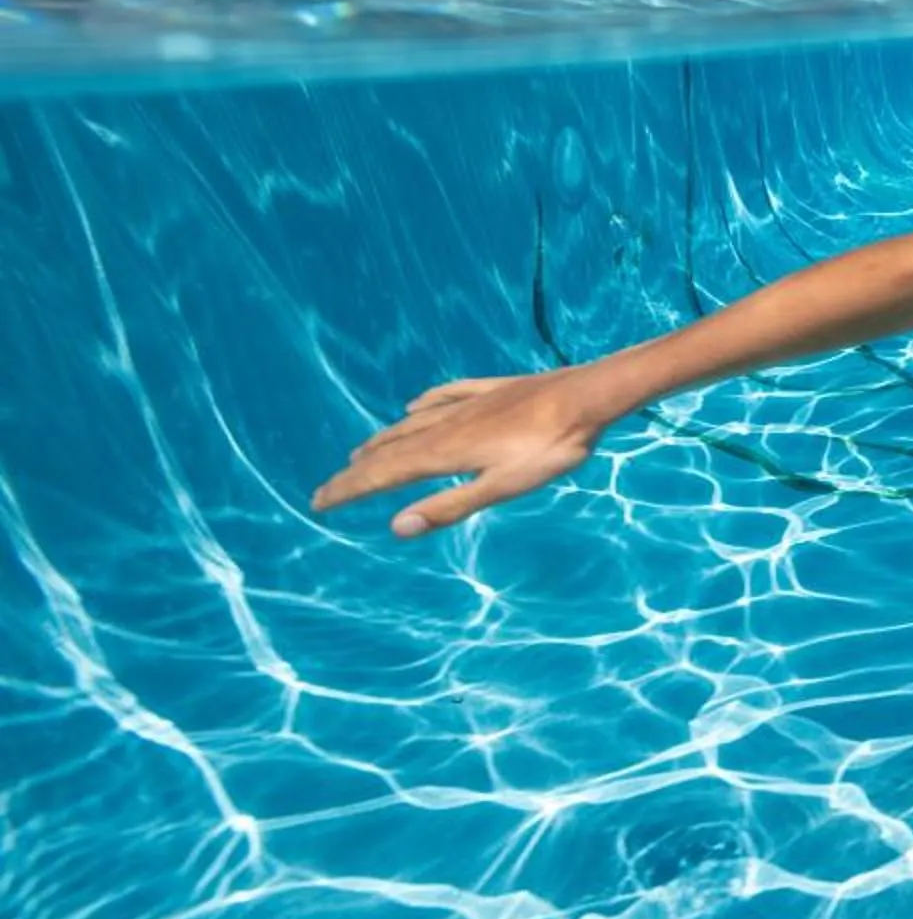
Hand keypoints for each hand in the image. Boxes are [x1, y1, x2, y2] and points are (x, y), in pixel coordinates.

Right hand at [310, 371, 613, 538]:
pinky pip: (446, 395)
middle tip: (329, 486)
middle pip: (390, 450)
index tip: (318, 502)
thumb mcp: (502, 486)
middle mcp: (446, 424)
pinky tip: (415, 405)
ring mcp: (469, 404)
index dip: (348, 489)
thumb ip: (450, 506)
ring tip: (362, 451)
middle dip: (357, 471)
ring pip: (413, 423)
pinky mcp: (493, 391)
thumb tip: (397, 527)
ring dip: (383, 440)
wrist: (587, 396)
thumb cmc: (550, 448)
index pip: (383, 475)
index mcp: (444, 452)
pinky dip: (423, 404)